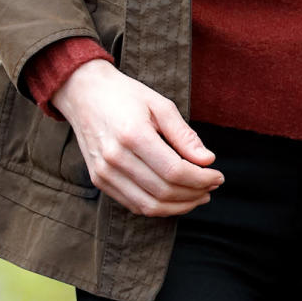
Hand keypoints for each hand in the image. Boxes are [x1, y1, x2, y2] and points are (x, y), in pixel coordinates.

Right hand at [53, 60, 223, 215]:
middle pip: (164, 192)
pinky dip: (158, 207)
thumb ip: (184, 135)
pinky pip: (133, 205)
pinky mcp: (99, 180)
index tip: (218, 176)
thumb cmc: (125, 96)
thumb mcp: (160, 105)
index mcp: (133, 135)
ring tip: (198, 196)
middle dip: (195, 194)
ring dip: (179, 206)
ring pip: (149, 206)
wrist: (83, 93)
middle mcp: (115, 158)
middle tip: (211, 187)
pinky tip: (175, 199)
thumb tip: (207, 161)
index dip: (201, 179)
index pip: (175, 171)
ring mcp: (104, 172)